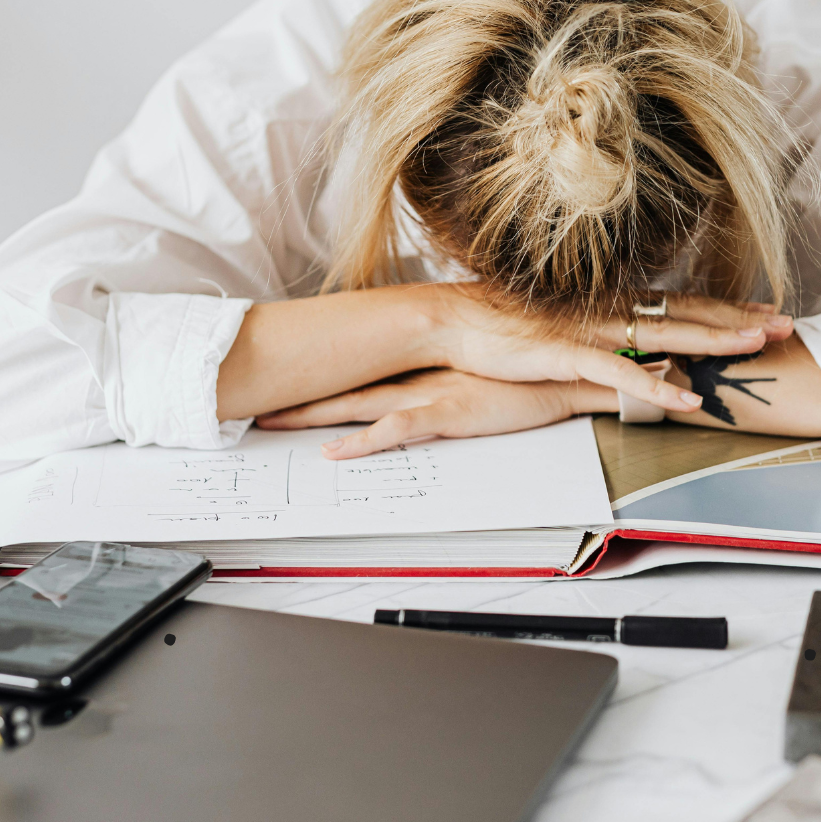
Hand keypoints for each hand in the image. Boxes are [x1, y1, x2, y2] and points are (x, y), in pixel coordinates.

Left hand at [255, 369, 618, 458]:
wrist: (563, 369)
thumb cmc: (526, 375)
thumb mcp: (478, 379)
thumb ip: (448, 383)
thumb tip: (428, 391)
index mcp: (422, 369)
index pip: (361, 375)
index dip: (321, 383)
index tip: (284, 387)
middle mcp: (418, 377)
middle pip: (346, 388)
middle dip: (300, 399)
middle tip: (257, 406)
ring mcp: (429, 392)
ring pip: (358, 405)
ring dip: (315, 416)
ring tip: (275, 426)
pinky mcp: (449, 410)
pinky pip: (397, 429)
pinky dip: (364, 443)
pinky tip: (336, 453)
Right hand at [424, 285, 792, 416]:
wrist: (451, 320)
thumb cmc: (500, 325)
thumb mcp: (557, 326)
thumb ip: (594, 333)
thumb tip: (626, 345)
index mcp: (607, 303)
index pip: (678, 301)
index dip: (722, 306)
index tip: (762, 308)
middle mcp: (607, 311)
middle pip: (685, 312)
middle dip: (737, 317)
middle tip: (785, 323)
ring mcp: (590, 331)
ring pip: (665, 335)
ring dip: (713, 341)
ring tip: (756, 346)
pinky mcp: (568, 355)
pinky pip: (623, 374)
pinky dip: (658, 388)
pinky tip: (689, 398)